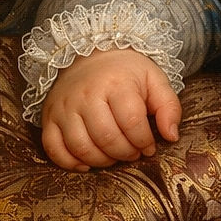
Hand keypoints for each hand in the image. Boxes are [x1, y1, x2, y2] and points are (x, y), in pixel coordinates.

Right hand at [40, 48, 181, 170]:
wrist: (90, 57)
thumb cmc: (126, 73)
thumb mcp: (154, 80)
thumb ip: (169, 106)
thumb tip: (172, 136)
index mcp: (117, 83)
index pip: (131, 121)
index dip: (143, 141)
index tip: (149, 147)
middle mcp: (87, 95)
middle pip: (106, 137)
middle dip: (125, 153)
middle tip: (134, 154)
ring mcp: (65, 107)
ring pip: (81, 147)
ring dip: (102, 161)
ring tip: (115, 157)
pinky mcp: (49, 118)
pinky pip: (54, 150)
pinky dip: (71, 163)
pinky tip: (88, 163)